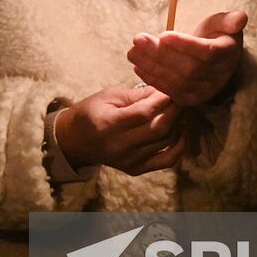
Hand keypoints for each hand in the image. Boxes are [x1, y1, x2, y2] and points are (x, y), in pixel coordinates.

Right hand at [56, 85, 184, 175]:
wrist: (76, 141)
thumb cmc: (91, 112)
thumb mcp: (108, 95)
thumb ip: (135, 95)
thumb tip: (162, 91)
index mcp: (109, 124)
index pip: (144, 113)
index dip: (162, 100)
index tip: (172, 88)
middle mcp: (121, 146)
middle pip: (159, 128)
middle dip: (175, 110)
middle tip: (180, 97)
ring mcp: (130, 160)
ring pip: (166, 142)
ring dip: (178, 124)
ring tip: (179, 110)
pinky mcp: (136, 169)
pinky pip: (167, 161)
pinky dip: (179, 147)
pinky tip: (180, 132)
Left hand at [127, 10, 246, 106]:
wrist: (217, 61)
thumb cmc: (216, 36)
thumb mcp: (223, 23)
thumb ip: (229, 20)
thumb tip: (240, 17)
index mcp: (227, 54)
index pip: (207, 52)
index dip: (185, 45)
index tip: (163, 34)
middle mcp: (218, 76)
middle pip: (188, 68)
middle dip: (161, 54)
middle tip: (138, 39)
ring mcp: (204, 90)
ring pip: (177, 81)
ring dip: (151, 66)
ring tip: (133, 52)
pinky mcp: (190, 99)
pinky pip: (170, 91)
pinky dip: (152, 79)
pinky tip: (137, 66)